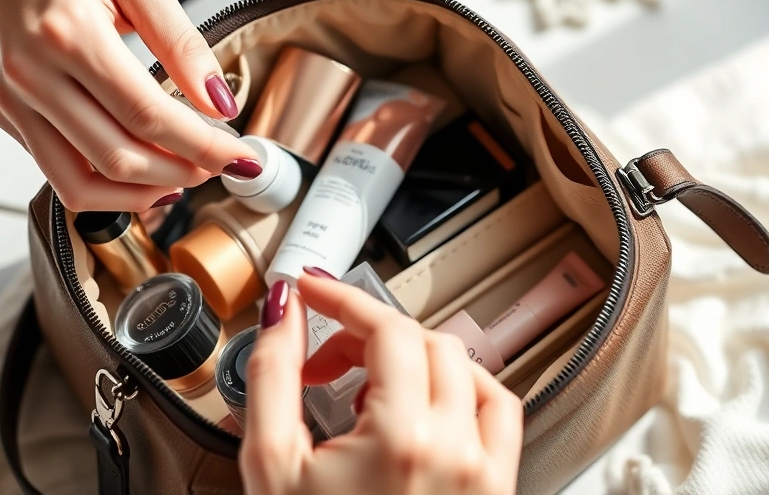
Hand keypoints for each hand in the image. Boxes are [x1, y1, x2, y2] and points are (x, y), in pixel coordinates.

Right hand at [0, 0, 259, 211]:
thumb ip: (183, 42)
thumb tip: (219, 101)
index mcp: (68, 34)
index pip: (147, 115)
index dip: (202, 145)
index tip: (239, 158)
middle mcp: (32, 74)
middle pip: (118, 158)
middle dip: (181, 172)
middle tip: (218, 164)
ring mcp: (14, 101)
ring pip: (81, 185)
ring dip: (142, 194)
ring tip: (184, 175)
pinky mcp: (8, 114)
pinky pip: (59, 173)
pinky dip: (106, 186)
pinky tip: (143, 172)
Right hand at [242, 273, 523, 494]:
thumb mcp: (271, 465)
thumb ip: (271, 375)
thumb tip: (283, 314)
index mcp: (402, 439)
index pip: (386, 328)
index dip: (343, 299)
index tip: (314, 293)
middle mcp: (457, 451)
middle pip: (426, 340)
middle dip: (368, 334)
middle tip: (324, 360)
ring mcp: (484, 474)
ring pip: (467, 368)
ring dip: (414, 358)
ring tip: (368, 389)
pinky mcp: (495, 490)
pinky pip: (497, 412)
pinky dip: (460, 390)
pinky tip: (419, 408)